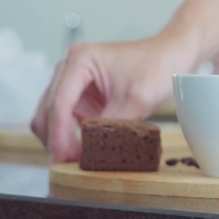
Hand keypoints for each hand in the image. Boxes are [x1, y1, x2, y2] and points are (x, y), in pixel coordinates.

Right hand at [31, 36, 194, 162]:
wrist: (170, 56)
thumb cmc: (157, 66)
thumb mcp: (136, 101)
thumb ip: (110, 125)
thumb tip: (90, 151)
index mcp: (80, 60)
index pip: (58, 103)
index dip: (58, 135)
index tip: (62, 158)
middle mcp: (70, 67)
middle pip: (48, 110)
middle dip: (56, 138)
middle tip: (68, 163)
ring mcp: (74, 79)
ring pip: (52, 115)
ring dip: (61, 137)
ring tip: (77, 159)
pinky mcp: (82, 92)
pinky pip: (66, 116)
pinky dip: (71, 133)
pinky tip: (83, 148)